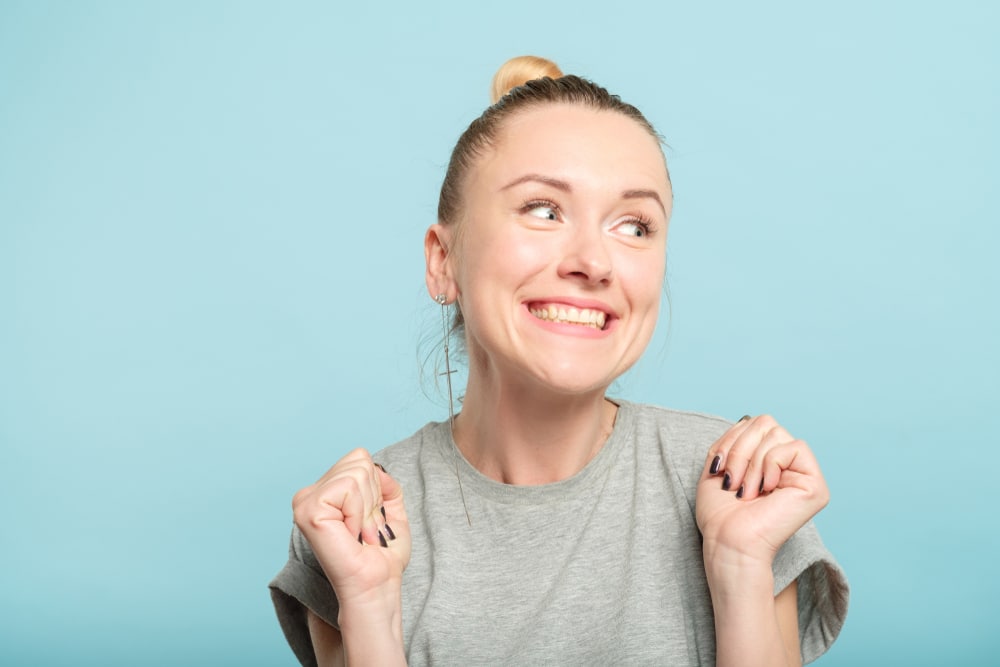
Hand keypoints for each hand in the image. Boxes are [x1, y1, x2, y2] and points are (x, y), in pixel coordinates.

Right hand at [293, 448, 411, 608]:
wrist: (377, 583)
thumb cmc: (382, 554)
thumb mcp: (390, 509)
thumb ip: (385, 483)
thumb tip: (377, 467)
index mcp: (324, 492)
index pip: (359, 458)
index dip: (376, 488)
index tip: (369, 520)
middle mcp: (310, 493)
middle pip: (360, 461)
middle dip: (373, 497)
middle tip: (365, 529)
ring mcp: (305, 501)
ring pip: (357, 473)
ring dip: (367, 508)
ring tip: (359, 533)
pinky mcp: (308, 510)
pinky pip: (348, 487)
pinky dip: (359, 512)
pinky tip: (350, 534)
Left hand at [696, 415, 828, 569]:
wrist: (728, 541)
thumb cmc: (721, 513)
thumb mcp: (718, 464)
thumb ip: (734, 437)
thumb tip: (747, 419)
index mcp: (768, 460)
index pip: (755, 423)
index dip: (732, 440)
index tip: (719, 471)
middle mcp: (789, 465)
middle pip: (766, 422)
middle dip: (740, 449)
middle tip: (732, 482)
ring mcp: (804, 474)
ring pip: (777, 433)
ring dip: (751, 463)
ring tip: (747, 492)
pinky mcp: (816, 485)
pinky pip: (794, 447)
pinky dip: (771, 465)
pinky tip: (767, 490)